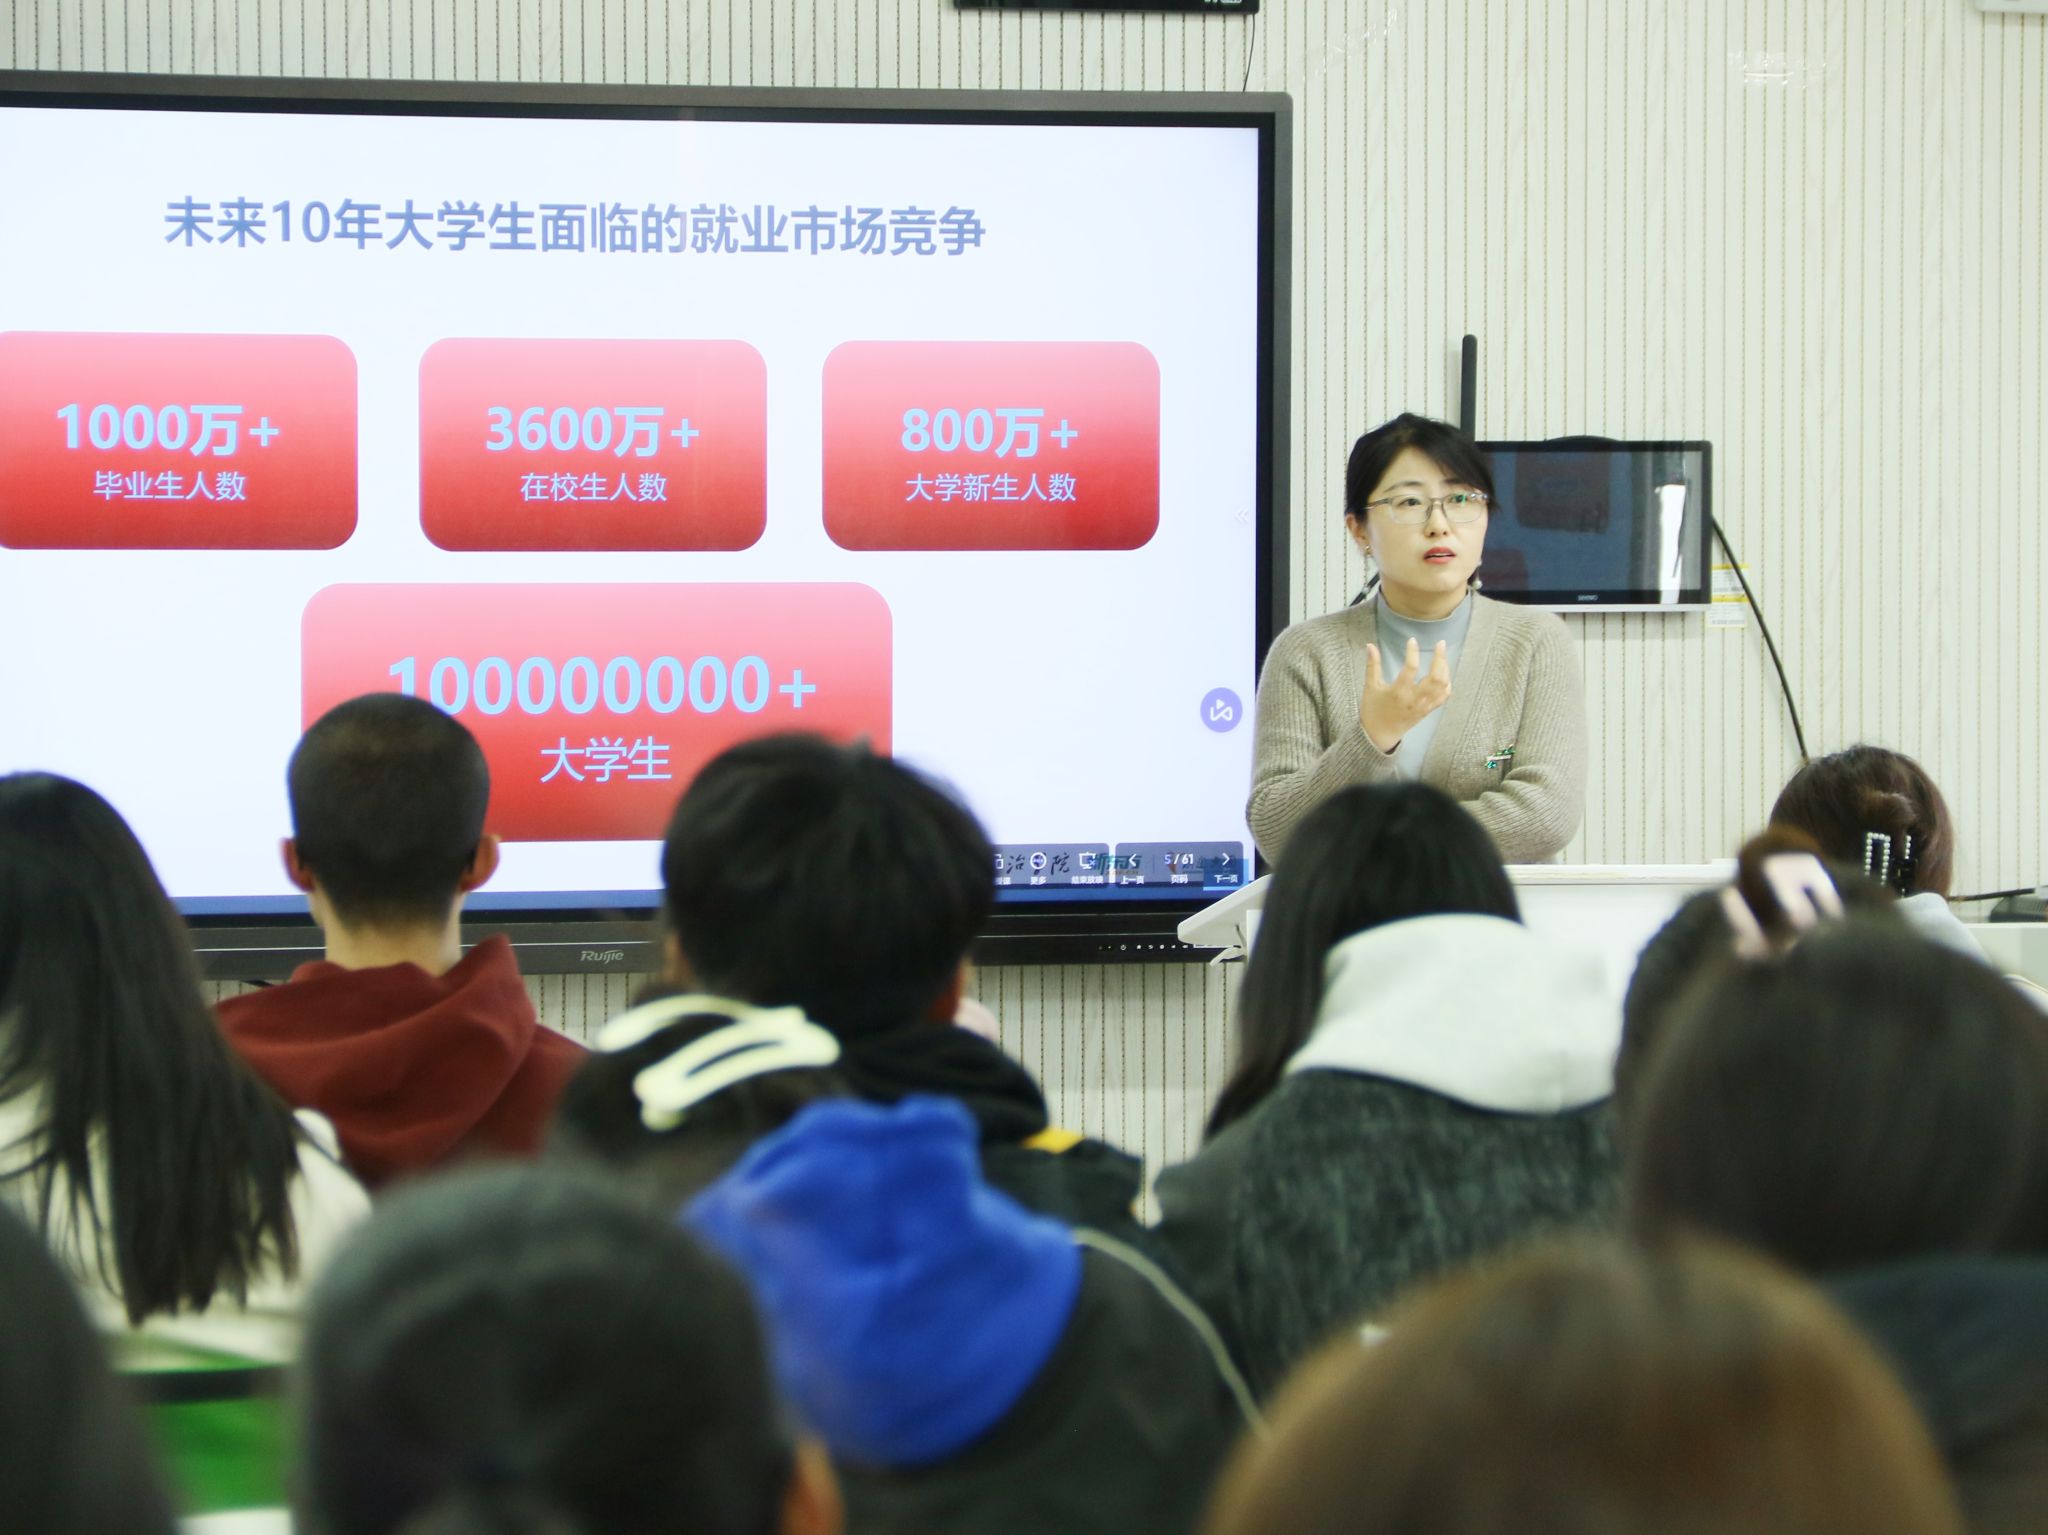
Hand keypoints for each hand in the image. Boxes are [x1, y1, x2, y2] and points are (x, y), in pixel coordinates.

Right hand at [1359, 638, 1451, 753]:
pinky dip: (1447, 684)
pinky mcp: (1427, 711)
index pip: (1410, 668)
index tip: (1412, 640)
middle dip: (1440, 658)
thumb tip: (1370, 645)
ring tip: (1442, 656)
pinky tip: (1444, 673)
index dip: (1412, 652)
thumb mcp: (1370, 686)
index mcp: (1398, 692)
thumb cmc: (1373, 710)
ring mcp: (1423, 706)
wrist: (1379, 734)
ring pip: (1442, 686)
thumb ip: (1372, 665)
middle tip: (1440, 644)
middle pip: (1435, 677)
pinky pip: (1443, 697)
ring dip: (1445, 669)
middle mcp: (1414, 699)